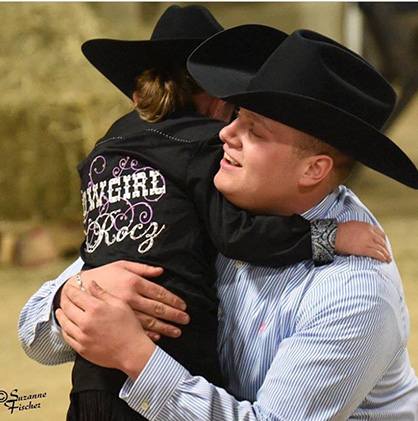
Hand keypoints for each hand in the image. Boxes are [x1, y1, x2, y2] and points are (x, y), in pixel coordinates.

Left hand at [56, 281, 154, 379]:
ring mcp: (82, 337)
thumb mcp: (120, 304)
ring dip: (61, 315)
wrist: (132, 351)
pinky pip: (67, 337)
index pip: (76, 296)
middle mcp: (86, 322)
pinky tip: (65, 326)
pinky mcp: (81, 349)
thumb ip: (103, 293)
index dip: (70, 290)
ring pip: (64, 323)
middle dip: (64, 300)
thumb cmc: (129, 327)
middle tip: (63, 296)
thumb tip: (92, 283)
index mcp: (96, 309)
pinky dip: (64, 329)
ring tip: (60, 310)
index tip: (68, 287)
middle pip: (68, 308)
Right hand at [60, 261, 189, 339]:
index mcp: (133, 282)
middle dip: (173, 315)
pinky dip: (148, 334)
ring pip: (148, 322)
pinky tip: (158, 337)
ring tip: (177, 332)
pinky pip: (134, 330)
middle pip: (157, 309)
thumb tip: (161, 271)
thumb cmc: (103, 274)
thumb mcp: (121, 266)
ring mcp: (123, 311)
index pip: (159, 292)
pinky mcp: (115, 322)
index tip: (184, 306)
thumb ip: (142, 268)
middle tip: (186, 320)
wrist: (78, 289)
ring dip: (164, 327)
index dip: (173, 300)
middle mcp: (130, 297)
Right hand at [335, 221, 390, 262]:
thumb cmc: (340, 230)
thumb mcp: (354, 224)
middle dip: (386, 249)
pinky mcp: (363, 249)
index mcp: (368, 226)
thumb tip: (365, 233)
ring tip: (388, 259)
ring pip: (380, 249)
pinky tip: (383, 260)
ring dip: (386, 255)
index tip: (384, 245)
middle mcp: (369, 233)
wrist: (334, 235)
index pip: (381, 234)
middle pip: (382, 242)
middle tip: (387, 254)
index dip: (384, 240)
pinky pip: (376, 254)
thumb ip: (363, 229)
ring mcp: (367, 241)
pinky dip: (381, 257)